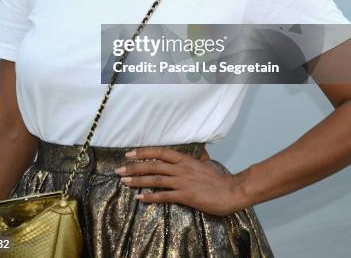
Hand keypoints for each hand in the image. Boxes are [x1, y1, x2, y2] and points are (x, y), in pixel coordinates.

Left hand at [114, 146, 246, 215]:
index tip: (129, 153)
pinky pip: (164, 196)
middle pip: (153, 165)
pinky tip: (140, 198)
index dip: (144, 152)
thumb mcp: (206, 163)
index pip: (160, 152)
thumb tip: (198, 152)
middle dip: (134, 167)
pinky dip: (151, 197)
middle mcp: (181, 168)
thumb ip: (197, 158)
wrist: (232, 190)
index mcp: (185, 159)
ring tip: (124, 181)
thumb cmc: (219, 178)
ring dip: (138, 180)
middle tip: (119, 170)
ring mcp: (182, 182)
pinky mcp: (185, 195)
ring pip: (155, 179)